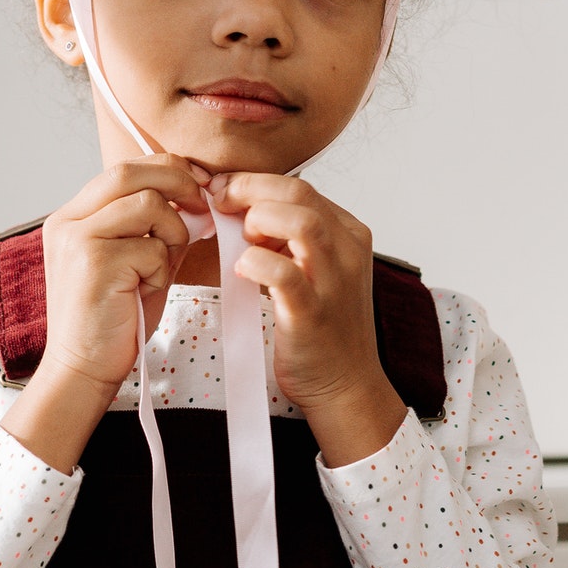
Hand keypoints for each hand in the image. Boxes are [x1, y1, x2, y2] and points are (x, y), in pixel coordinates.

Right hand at [38, 154, 211, 393]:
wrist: (83, 369)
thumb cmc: (112, 320)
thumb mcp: (137, 264)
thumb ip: (159, 230)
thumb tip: (198, 203)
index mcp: (73, 217)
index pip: (122, 170)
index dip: (166, 169)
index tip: (198, 183)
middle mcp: (68, 221)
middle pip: (129, 172)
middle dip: (177, 182)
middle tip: (203, 206)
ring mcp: (78, 239)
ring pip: (148, 204)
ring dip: (171, 234)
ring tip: (159, 268)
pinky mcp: (94, 262)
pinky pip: (151, 247)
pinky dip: (162, 269)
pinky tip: (146, 291)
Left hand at [205, 173, 397, 426]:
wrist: (345, 385)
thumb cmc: (321, 326)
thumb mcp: (314, 269)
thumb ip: (288, 237)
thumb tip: (242, 207)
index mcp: (348, 234)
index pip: (300, 187)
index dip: (254, 182)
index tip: (222, 190)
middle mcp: (347, 251)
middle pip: (299, 193)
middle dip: (249, 189)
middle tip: (218, 203)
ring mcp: (334, 281)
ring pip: (302, 222)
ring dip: (259, 220)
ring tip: (242, 240)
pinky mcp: (313, 313)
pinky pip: (284, 274)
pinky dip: (255, 262)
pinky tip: (241, 270)